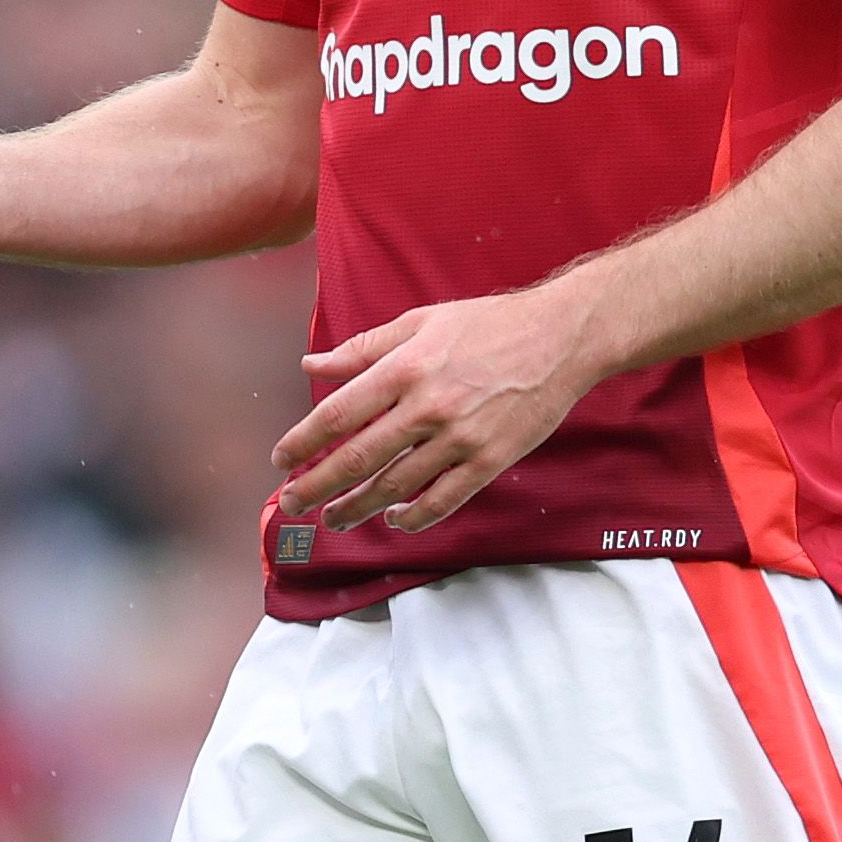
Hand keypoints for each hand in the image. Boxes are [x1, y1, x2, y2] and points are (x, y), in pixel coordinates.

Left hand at [270, 279, 604, 533]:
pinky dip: (414, 517)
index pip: (337, 415)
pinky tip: (395, 520)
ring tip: (335, 517)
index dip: (303, 442)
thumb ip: (362, 349)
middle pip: (358, 459)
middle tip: (292, 504)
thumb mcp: (419, 322)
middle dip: (317, 487)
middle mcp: (427, 406)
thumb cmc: (487, 325)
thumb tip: (312, 365)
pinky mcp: (490, 460)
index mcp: (404, 368)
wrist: (560, 339)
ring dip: (358, 508)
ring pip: (396, 486)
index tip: (281, 460)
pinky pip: (443, 500)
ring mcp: (460, 438)